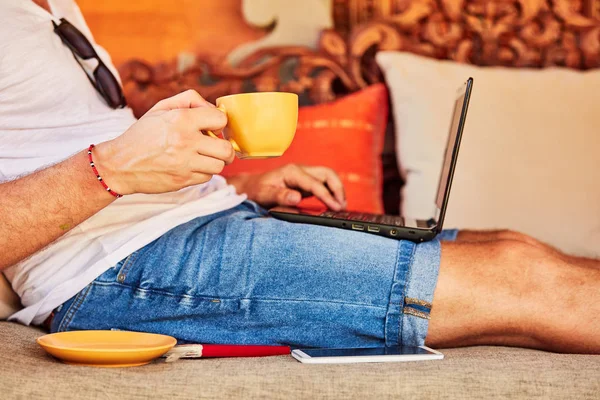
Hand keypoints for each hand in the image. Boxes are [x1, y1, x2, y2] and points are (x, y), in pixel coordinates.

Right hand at [93, 90, 234, 194]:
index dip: (219, 123)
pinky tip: (191, 166)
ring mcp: (185, 163)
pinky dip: (203, 173)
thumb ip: (189, 100)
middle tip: (218, 147)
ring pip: (219, 166)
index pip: (220, 119)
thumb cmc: (143, 135)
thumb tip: (214, 108)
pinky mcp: (183, 180)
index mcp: (181, 119)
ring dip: (214, 161)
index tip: (212, 127)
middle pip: (226, 149)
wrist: (120, 164)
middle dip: (226, 148)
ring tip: (203, 157)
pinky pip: (207, 177)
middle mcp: (185, 141)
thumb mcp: (161, 109)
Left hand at [229, 164, 346, 210]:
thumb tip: (297, 197)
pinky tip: (334, 203)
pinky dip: (332, 191)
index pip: (315, 183)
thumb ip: (280, 196)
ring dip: (337, 189)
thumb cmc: (257, 191)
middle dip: (338, 188)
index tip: (335, 207)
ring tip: (341, 206)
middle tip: (342, 206)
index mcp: (292, 172)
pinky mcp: (305, 182)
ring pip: (328, 177)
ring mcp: (304, 174)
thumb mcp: (264, 195)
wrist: (250, 186)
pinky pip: (323, 183)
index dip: (327, 195)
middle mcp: (300, 170)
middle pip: (327, 174)